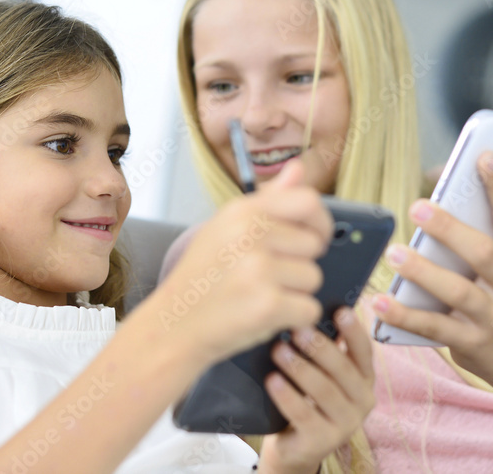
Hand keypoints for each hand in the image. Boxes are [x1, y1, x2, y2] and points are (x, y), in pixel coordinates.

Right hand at [158, 159, 331, 364]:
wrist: (172, 325)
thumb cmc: (202, 277)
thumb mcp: (226, 227)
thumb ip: (268, 199)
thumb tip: (298, 168)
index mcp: (242, 210)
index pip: (308, 201)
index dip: (320, 222)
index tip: (314, 237)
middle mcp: (250, 234)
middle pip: (314, 245)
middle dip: (298, 264)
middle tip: (264, 277)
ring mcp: (260, 269)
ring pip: (313, 278)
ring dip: (294, 293)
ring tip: (258, 295)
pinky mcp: (268, 304)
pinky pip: (309, 309)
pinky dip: (293, 319)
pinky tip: (263, 315)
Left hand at [258, 307, 374, 473]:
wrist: (295, 445)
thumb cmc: (308, 397)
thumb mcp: (322, 373)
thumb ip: (324, 349)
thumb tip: (308, 309)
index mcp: (364, 378)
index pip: (364, 351)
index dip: (354, 330)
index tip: (340, 310)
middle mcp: (362, 401)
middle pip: (343, 369)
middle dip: (319, 346)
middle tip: (297, 328)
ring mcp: (346, 424)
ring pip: (324, 391)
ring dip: (300, 368)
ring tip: (279, 350)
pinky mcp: (323, 441)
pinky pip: (304, 414)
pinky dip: (287, 395)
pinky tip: (272, 380)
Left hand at [371, 151, 492, 381]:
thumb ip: (488, 222)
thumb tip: (449, 174)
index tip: (484, 156)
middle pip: (483, 254)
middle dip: (450, 229)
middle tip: (417, 207)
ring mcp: (492, 316)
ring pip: (457, 293)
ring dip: (424, 272)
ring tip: (394, 253)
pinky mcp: (470, 343)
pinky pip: (433, 329)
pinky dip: (405, 316)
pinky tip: (380, 302)